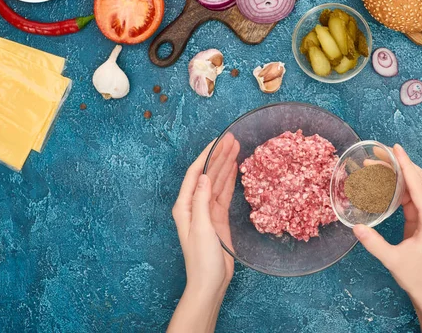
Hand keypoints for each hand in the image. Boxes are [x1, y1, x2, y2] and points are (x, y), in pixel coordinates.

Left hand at [168, 133, 239, 332]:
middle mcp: (194, 205)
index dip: (206, 155)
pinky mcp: (218, 218)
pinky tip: (235, 168)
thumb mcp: (202, 229)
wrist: (210, 282)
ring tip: (236, 147)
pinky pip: (224, 193)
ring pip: (217, 182)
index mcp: (185, 206)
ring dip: (225, 165)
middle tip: (232, 138)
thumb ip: (201, 202)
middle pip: (207, 174)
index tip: (218, 140)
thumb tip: (204, 177)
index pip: (195, 174)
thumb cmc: (202, 259)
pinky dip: (229, 180)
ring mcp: (207, 211)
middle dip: (218, 156)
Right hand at [353, 144, 421, 332]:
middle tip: (377, 153)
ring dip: (398, 171)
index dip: (406, 164)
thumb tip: (356, 228)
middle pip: (418, 178)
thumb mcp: (392, 260)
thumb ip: (374, 243)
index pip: (418, 184)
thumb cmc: (414, 274)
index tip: (395, 148)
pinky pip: (411, 192)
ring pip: (415, 183)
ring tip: (376, 163)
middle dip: (398, 163)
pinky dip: (398, 183)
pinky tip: (383, 179)